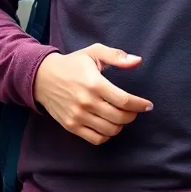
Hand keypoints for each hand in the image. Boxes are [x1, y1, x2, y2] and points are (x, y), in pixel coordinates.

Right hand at [34, 43, 153, 145]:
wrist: (42, 77)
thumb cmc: (72, 64)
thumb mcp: (94, 52)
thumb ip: (117, 56)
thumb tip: (138, 61)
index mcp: (94, 83)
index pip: (124, 101)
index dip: (140, 105)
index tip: (148, 105)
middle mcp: (86, 102)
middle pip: (119, 117)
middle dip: (132, 115)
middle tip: (134, 110)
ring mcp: (78, 116)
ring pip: (110, 130)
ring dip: (121, 125)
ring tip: (121, 116)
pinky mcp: (71, 126)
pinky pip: (96, 139)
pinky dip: (107, 135)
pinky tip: (108, 124)